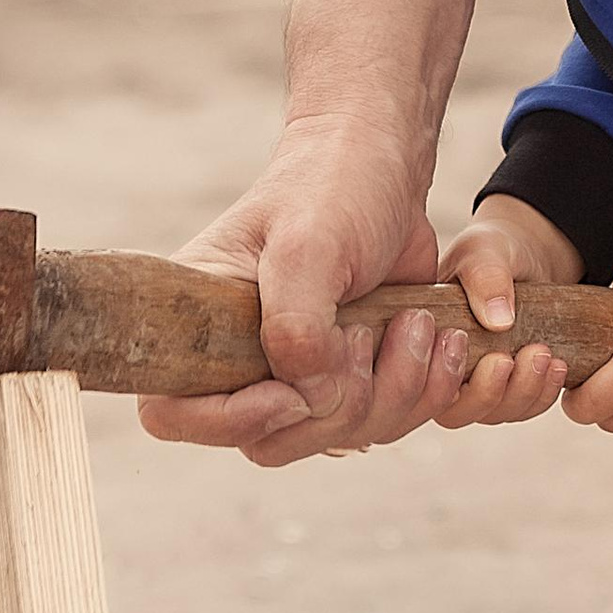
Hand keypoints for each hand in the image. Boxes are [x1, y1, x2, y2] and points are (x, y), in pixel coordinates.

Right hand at [134, 116, 466, 468]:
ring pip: (336, 436)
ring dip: (394, 389)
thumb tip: (307, 398)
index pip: (172, 412)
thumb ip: (294, 328)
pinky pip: (384, 424)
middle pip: (271, 442)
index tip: (290, 390)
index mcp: (199, 326)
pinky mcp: (351, 380)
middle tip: (366, 333)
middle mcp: (240, 361)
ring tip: (415, 322)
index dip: (230, 420)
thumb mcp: (304, 247)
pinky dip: (424, 390)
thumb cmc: (330, 190)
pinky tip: (441, 339)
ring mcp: (298, 376)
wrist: (385, 171)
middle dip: (336, 404)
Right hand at [427, 197, 582, 428]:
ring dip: (521, 393)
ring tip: (541, 354)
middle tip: (509, 357)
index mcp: (421, 339)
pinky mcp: (513, 387)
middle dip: (487, 393)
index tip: (466, 344)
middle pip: (454, 412)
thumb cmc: (494, 249)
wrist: (530, 253)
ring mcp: (478, 383)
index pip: (416, 384)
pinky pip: (525, 409)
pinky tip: (557, 365)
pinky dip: (542, 394)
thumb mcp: (485, 250)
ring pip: (493, 415)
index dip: (439, 380)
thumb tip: (498, 321)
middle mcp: (442, 369)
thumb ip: (485, 276)